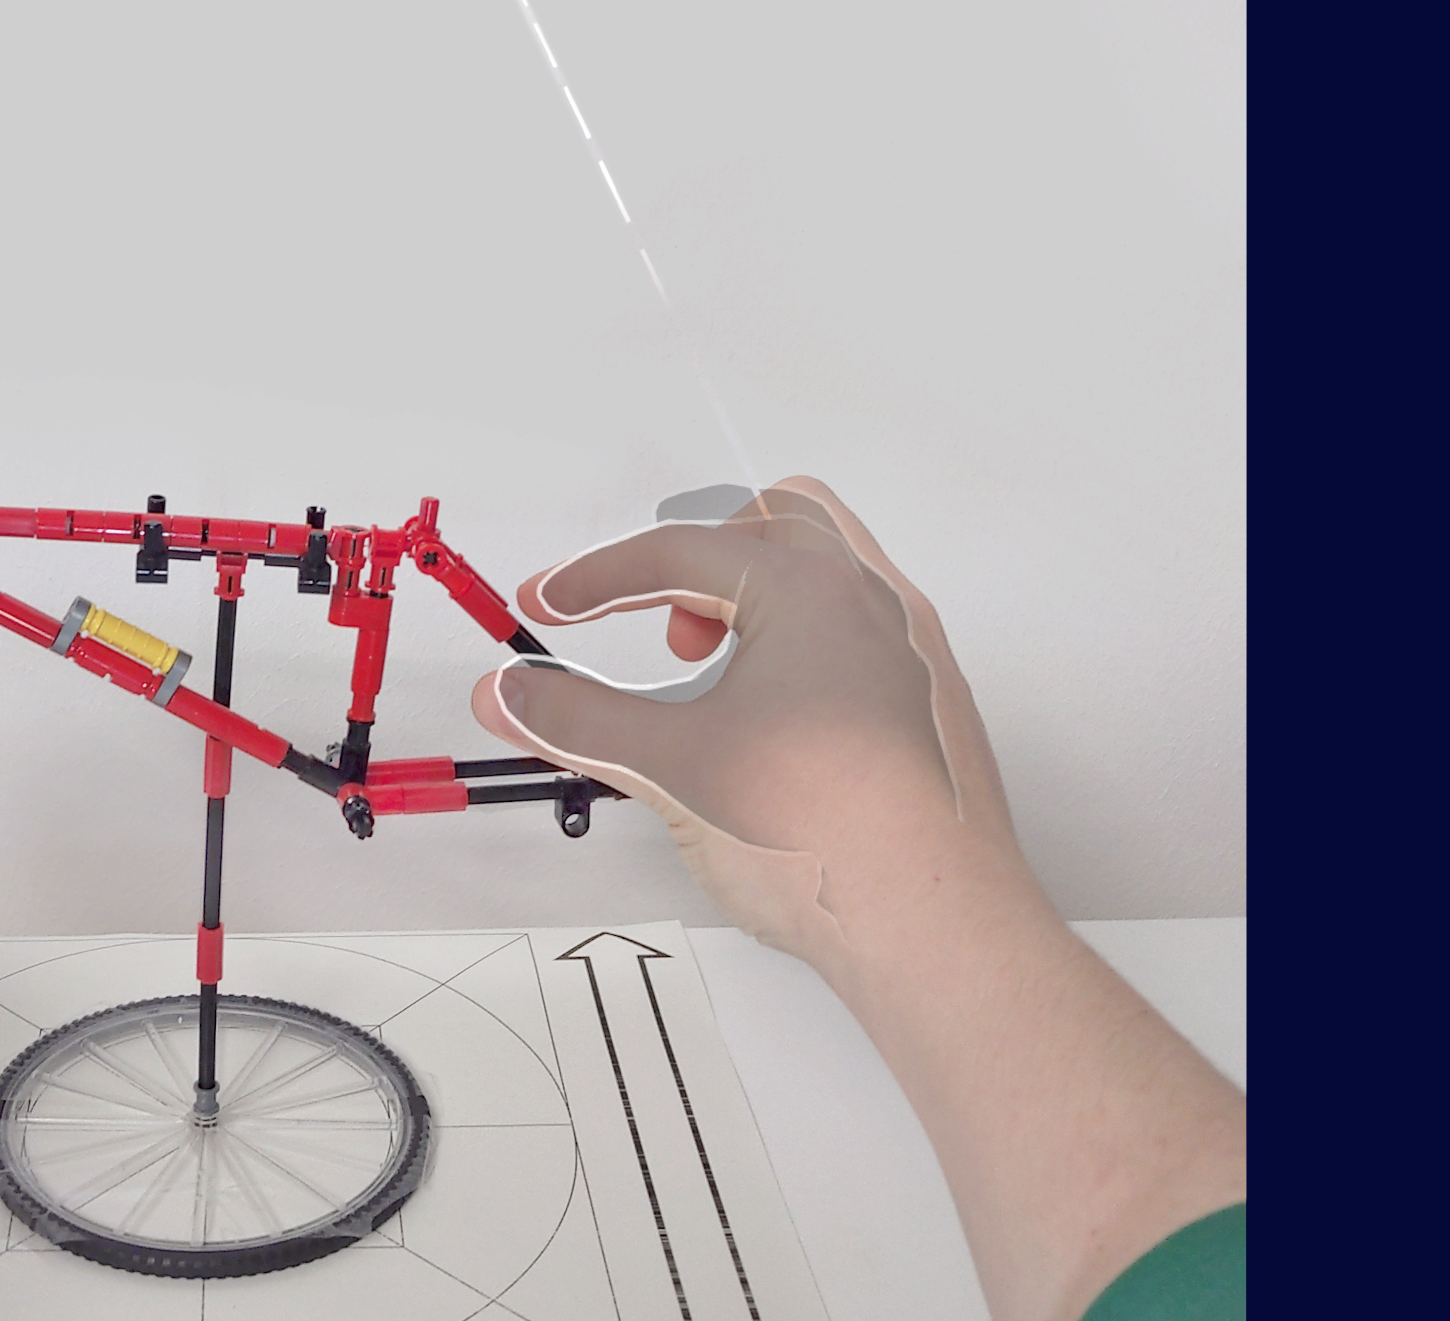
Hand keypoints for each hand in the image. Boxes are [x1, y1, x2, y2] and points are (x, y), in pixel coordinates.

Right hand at [471, 476, 1026, 969]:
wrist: (935, 927)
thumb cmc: (835, 840)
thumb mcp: (669, 766)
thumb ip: (576, 716)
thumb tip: (514, 691)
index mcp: (813, 590)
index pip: (680, 549)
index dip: (596, 577)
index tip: (552, 603)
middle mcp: (875, 605)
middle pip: (772, 523)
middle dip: (695, 557)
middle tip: (648, 613)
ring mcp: (914, 655)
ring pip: (826, 576)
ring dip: (752, 600)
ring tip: (706, 670)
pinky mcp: (930, 710)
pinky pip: (858, 637)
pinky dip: (798, 648)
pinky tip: (768, 723)